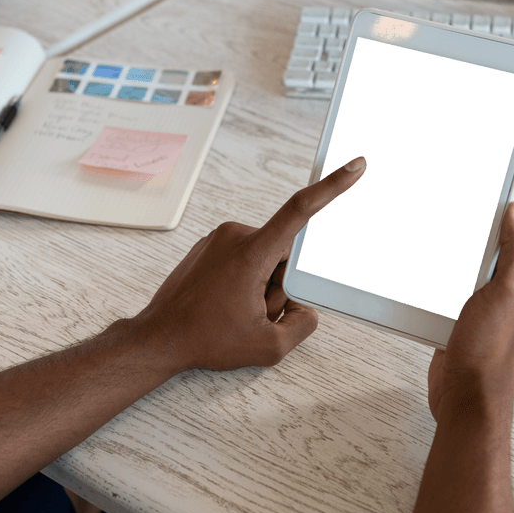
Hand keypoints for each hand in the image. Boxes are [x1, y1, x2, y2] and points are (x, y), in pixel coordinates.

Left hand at [134, 157, 366, 371]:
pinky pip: (244, 258)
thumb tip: (307, 310)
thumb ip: (302, 326)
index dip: (333, 187)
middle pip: (284, 254)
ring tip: (235, 311)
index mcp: (252, 252)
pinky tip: (225, 304)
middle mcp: (235, 235)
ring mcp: (218, 238)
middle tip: (253, 313)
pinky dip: (245, 282)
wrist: (157, 339)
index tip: (355, 165)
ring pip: (265, 258)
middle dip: (280, 285)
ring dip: (262, 285)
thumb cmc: (206, 340)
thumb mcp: (269, 347)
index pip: (301, 210)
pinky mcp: (208, 246)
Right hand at [427, 201, 513, 424]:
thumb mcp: (507, 292)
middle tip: (444, 211)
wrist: (465, 398)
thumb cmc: (489, 351)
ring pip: (462, 267)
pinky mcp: (460, 319)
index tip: (477, 190)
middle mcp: (508, 292)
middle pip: (486, 248)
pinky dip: (434, 280)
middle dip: (468, 232)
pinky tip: (420, 272)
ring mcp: (483, 306)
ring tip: (428, 239)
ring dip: (447, 257)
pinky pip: (446, 289)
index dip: (498, 213)